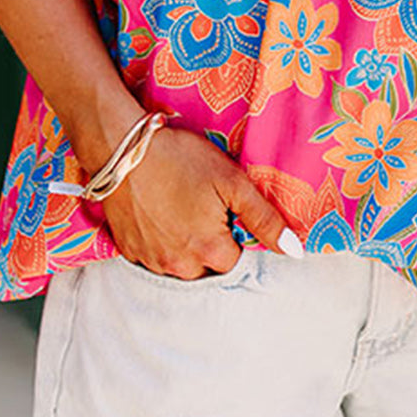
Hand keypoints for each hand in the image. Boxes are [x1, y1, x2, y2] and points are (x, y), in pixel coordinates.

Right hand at [101, 124, 297, 278]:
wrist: (122, 148)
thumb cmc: (180, 159)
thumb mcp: (231, 181)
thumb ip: (264, 219)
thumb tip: (294, 252)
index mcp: (209, 251)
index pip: (236, 261)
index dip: (235, 234)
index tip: (225, 210)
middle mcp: (179, 266)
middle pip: (207, 267)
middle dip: (210, 244)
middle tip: (202, 206)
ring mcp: (150, 261)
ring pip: (179, 265)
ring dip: (185, 247)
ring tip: (180, 207)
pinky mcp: (128, 250)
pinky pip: (153, 257)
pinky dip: (160, 242)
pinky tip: (159, 213)